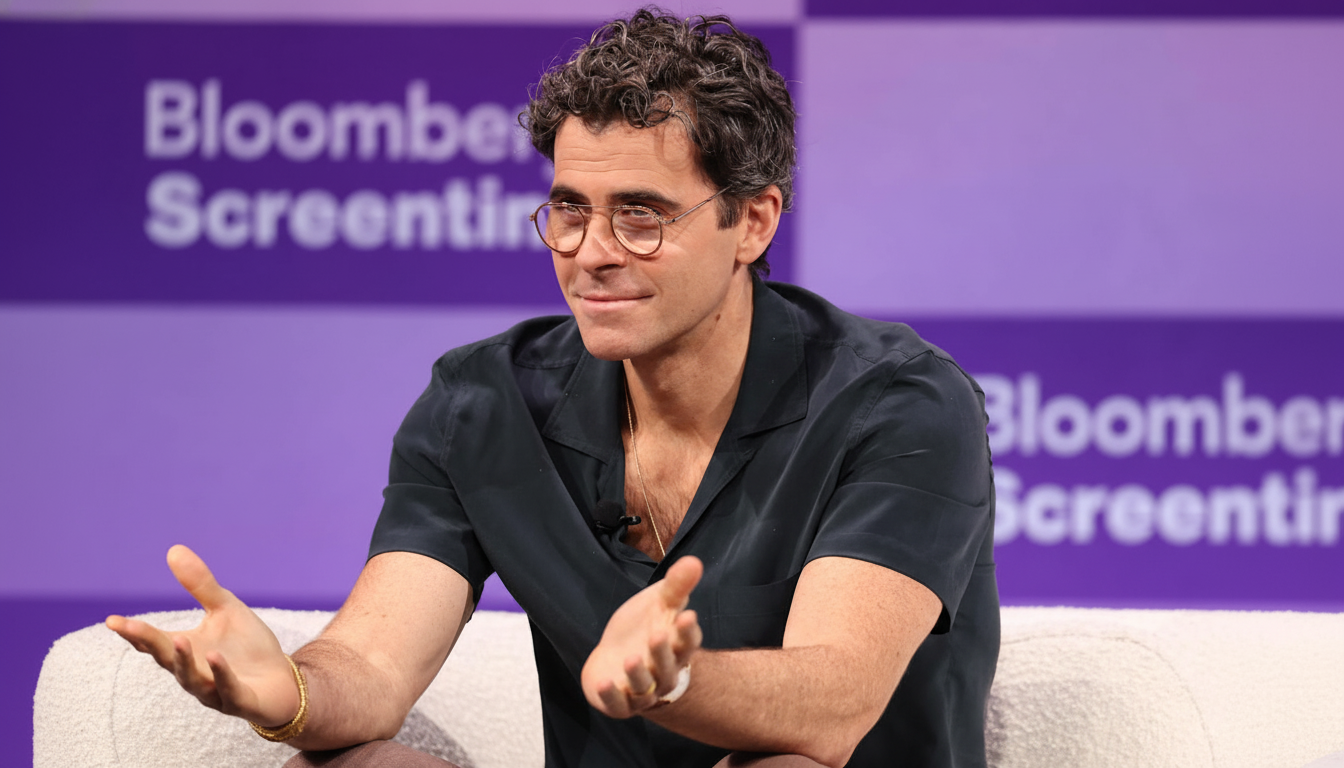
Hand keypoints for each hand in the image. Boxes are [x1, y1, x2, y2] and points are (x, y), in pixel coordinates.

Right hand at [105, 545, 300, 726]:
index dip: (133, 632)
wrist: (283, 680)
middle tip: (129, 627)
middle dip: (148, 643)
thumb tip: (173, 549)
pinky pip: (228, 690)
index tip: (112, 620)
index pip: (153, 643)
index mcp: (186, 651)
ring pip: (192, 679)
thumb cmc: (247, 646)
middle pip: (166, 659)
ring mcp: (214, 691)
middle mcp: (193, 674)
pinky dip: (221, 675)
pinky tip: (217, 657)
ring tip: (179, 639)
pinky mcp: (240, 702)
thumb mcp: (225, 609)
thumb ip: (200, 585)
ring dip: (184, 661)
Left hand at [581, 555, 703, 717]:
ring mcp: (642, 691)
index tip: (686, 615)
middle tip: (657, 634)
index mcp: (677, 649)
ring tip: (630, 658)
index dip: (688, 631)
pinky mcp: (620, 703)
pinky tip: (604, 682)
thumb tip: (694, 560)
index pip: (688, 643)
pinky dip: (612, 696)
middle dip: (662, 652)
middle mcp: (664, 673)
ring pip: (645, 687)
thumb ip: (676, 586)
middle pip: (667, 667)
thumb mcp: (659, 603)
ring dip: (638, 675)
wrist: (616, 656)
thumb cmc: (644, 628)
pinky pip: (619, 705)